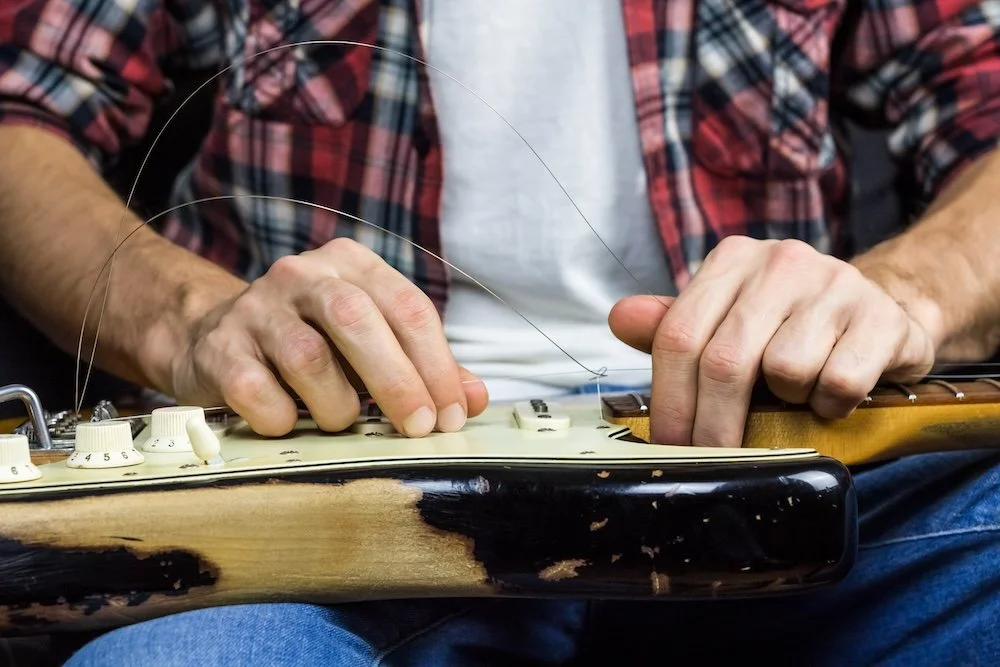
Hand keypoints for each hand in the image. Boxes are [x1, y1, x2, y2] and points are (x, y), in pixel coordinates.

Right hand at [164, 238, 487, 436]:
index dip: (437, 365)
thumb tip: (472, 399)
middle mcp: (303, 275)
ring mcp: (256, 308)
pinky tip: (289, 421)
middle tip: (419, 427)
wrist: (214, 336)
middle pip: (358, 319)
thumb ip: (422, 366)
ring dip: (336, 404)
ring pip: (309, 357)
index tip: (452, 413)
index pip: (408, 307)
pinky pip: (257, 391)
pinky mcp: (221, 348)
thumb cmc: (310, 340)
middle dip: (397, 381)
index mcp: (352, 264)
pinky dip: (282, 417)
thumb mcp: (371, 342)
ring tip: (342, 420)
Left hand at [608, 237, 935, 446]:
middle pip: (725, 360)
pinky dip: (830, 406)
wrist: (883, 309)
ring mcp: (836, 283)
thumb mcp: (728, 321)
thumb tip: (620, 319)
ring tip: (795, 395)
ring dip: (786, 403)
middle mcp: (781, 262)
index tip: (670, 444)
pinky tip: (831, 397)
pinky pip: (839, 383)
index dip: (668, 400)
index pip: (679, 335)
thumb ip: (674, 326)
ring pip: (785, 371)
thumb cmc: (789, 326)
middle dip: (713, 425)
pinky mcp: (881, 317)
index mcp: (732, 259)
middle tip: (714, 459)